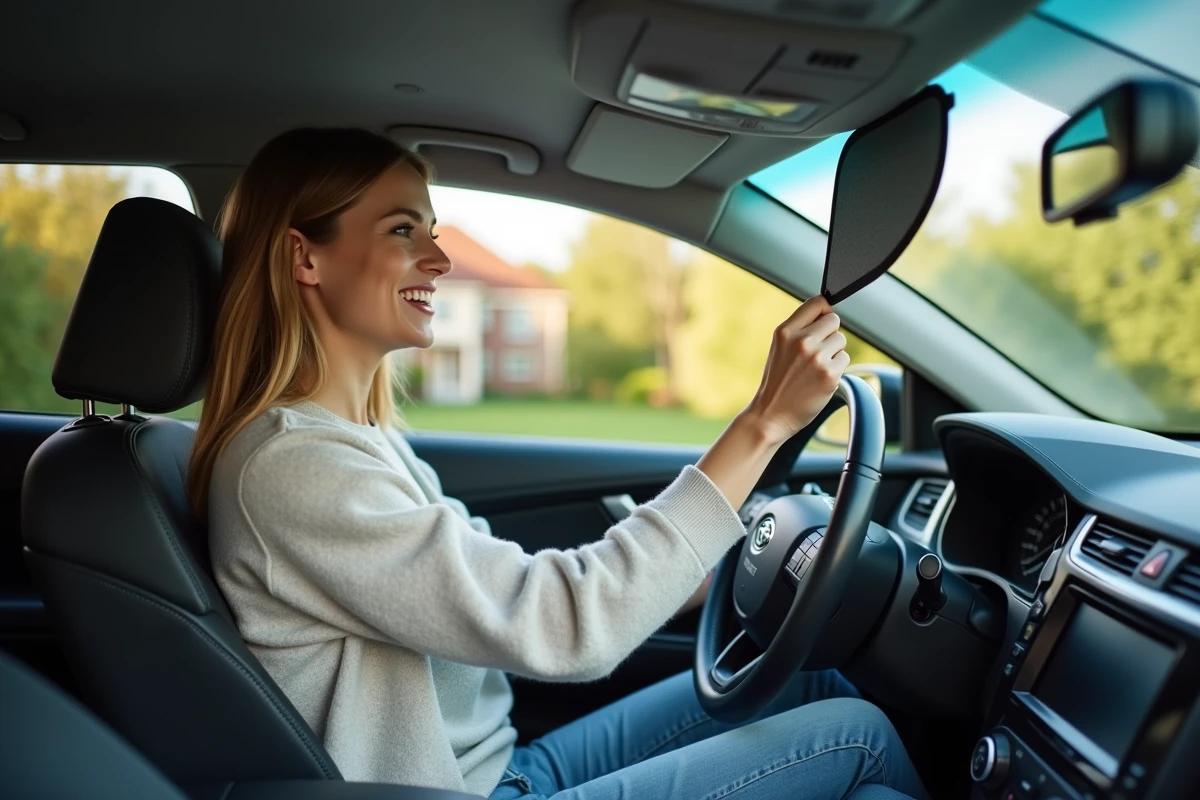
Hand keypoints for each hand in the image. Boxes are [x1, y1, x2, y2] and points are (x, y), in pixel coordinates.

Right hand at [743, 295, 847, 446]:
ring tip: (814, 368)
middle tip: (816, 352)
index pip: (818, 302)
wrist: (771, 414)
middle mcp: (801, 341)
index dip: (824, 311)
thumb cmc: (777, 381)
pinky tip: (819, 379)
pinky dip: (836, 369)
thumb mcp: (780, 347)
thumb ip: (800, 329)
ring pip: (841, 341)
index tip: (821, 322)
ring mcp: (817, 357)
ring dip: (833, 352)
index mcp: (785, 331)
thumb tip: (828, 313)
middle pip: (834, 320)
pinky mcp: (829, 374)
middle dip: (829, 334)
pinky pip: (844, 359)